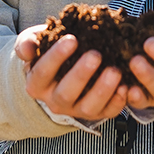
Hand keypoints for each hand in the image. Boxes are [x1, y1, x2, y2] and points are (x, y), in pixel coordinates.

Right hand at [14, 25, 128, 121]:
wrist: (61, 68)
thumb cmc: (48, 50)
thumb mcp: (33, 42)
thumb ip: (28, 43)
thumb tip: (27, 49)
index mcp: (37, 84)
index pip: (43, 72)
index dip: (56, 57)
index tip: (72, 39)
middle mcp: (55, 101)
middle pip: (66, 94)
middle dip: (81, 74)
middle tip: (95, 55)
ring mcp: (76, 110)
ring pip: (88, 107)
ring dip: (102, 90)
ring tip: (115, 71)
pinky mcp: (97, 113)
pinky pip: (107, 112)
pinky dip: (118, 102)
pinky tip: (126, 87)